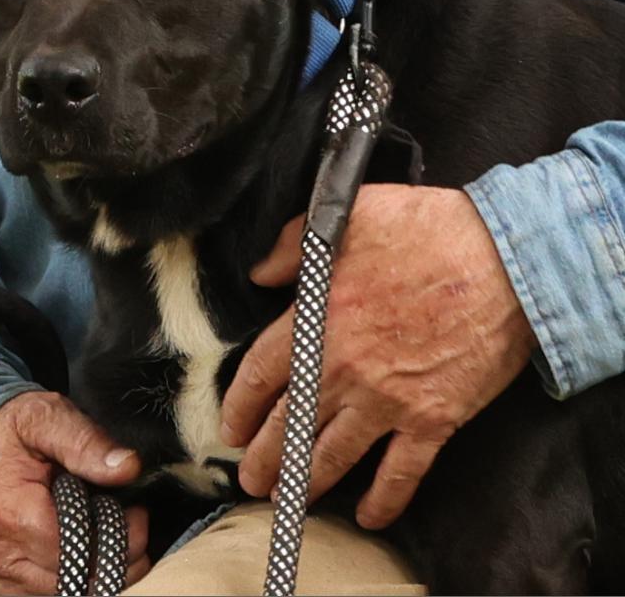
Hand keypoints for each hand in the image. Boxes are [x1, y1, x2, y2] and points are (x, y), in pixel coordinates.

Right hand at [0, 390, 150, 594]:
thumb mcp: (43, 417)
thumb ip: (86, 442)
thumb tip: (128, 468)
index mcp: (13, 515)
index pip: (82, 552)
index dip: (120, 536)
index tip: (137, 513)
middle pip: (74, 583)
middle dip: (114, 558)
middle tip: (130, 527)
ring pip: (57, 596)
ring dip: (90, 575)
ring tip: (106, 539)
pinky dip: (61, 583)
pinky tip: (76, 555)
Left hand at [220, 184, 535, 528]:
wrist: (504, 260)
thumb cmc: (425, 230)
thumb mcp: (346, 217)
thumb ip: (292, 245)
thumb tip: (261, 273)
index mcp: (316, 321)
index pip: (261, 375)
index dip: (240, 407)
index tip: (230, 427)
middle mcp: (344, 369)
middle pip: (289, 425)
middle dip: (264, 458)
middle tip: (250, 478)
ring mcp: (389, 400)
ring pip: (335, 455)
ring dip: (306, 482)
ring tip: (285, 500)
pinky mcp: (433, 419)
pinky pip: (402, 472)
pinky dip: (385, 499)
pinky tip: (368, 517)